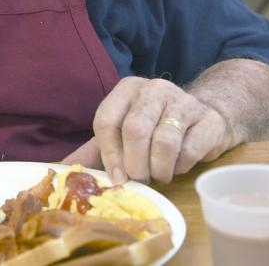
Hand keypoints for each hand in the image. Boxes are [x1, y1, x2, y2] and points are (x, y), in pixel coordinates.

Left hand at [62, 76, 232, 184]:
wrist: (203, 117)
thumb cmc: (154, 127)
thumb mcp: (122, 132)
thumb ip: (95, 149)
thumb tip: (61, 168)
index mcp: (126, 88)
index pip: (106, 120)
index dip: (109, 154)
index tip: (116, 176)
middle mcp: (153, 89)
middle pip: (134, 131)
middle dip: (134, 165)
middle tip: (139, 179)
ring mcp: (183, 101)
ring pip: (164, 142)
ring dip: (158, 169)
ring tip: (159, 175)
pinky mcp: (208, 120)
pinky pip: (189, 151)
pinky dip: (180, 167)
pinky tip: (177, 166)